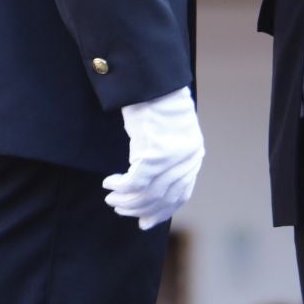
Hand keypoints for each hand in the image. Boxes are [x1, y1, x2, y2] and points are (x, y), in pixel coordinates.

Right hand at [103, 85, 204, 229]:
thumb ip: (168, 161)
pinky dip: (120, 186)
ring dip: (126, 199)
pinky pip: (135, 181)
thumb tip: (151, 192)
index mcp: (194, 155)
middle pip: (163, 196)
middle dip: (139, 208)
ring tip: (111, 198)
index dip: (161, 211)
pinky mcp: (155, 150)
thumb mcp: (169, 136)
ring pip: (148, 192)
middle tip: (120, 209)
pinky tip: (109, 184)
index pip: (180, 195)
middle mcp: (188, 158)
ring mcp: (173, 156)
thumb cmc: (156, 106)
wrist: (152, 81)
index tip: (143, 222)